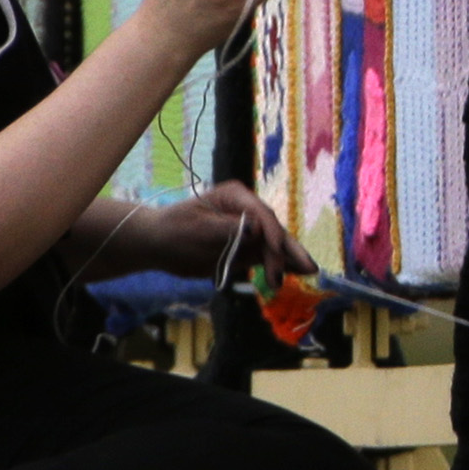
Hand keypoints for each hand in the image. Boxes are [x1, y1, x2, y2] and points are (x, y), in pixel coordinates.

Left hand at [130, 181, 305, 287]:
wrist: (159, 244)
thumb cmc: (173, 230)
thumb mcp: (197, 228)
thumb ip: (227, 229)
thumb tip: (256, 230)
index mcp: (235, 197)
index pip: (261, 214)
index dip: (271, 233)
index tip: (276, 252)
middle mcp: (247, 211)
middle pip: (274, 229)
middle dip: (289, 249)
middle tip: (308, 267)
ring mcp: (248, 230)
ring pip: (274, 245)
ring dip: (289, 259)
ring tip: (309, 271)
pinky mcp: (245, 248)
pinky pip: (266, 257)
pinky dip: (280, 265)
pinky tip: (296, 272)